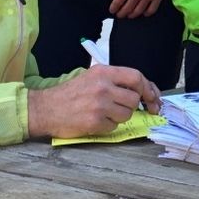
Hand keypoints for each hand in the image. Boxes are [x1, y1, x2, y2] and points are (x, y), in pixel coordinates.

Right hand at [27, 65, 160, 138]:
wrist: (45, 109)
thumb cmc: (70, 93)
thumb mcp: (92, 77)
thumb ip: (115, 80)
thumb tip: (143, 91)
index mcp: (104, 72)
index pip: (136, 77)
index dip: (149, 88)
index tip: (154, 98)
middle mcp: (103, 86)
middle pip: (134, 98)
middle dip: (134, 105)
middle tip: (127, 108)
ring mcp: (99, 105)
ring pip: (127, 114)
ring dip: (120, 116)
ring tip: (105, 113)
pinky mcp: (94, 122)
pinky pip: (114, 126)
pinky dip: (109, 126)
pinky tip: (96, 121)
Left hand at [105, 0, 167, 17]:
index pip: (118, 1)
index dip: (113, 8)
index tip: (112, 10)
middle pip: (127, 8)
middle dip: (121, 13)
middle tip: (119, 14)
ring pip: (138, 11)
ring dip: (132, 15)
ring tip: (129, 15)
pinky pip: (151, 10)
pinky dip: (146, 13)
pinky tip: (144, 12)